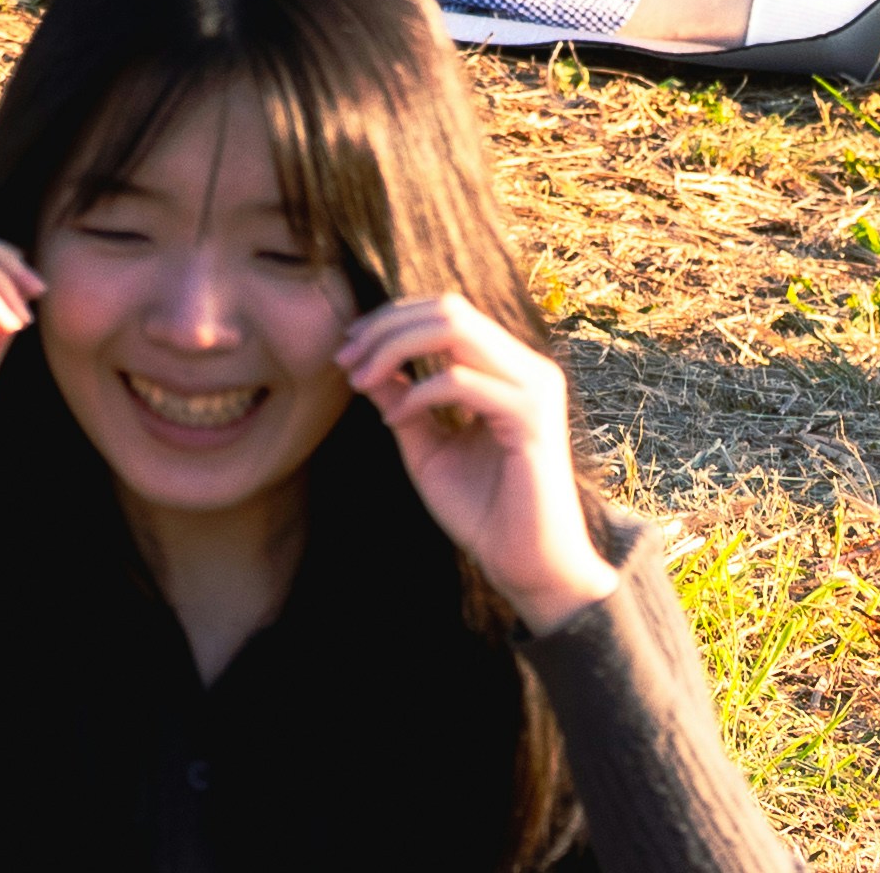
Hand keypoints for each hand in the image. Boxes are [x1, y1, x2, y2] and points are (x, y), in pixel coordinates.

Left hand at [347, 291, 611, 624]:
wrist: (530, 569)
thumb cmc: (484, 513)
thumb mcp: (428, 450)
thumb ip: (403, 402)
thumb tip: (364, 362)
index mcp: (509, 369)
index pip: (448, 312)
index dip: (393, 319)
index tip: (347, 348)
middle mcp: (528, 367)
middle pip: (448, 309)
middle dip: (386, 327)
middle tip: (344, 360)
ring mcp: (535, 387)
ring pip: (455, 329)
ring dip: (395, 347)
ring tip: (359, 378)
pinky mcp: (532, 417)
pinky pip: (462, 382)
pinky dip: (418, 393)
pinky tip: (395, 419)